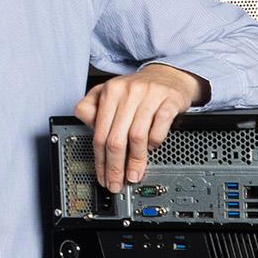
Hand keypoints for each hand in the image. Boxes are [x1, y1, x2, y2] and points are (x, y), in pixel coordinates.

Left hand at [73, 63, 204, 191]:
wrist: (168, 75)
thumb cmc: (137, 90)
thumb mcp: (110, 93)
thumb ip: (92, 108)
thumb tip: (88, 127)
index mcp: (110, 91)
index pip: (100, 133)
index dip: (100, 160)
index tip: (103, 176)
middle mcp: (128, 92)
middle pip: (116, 138)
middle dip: (115, 166)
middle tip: (117, 182)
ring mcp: (150, 95)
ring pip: (137, 136)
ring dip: (135, 160)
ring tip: (135, 174)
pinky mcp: (170, 100)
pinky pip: (160, 127)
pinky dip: (154, 142)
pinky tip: (152, 148)